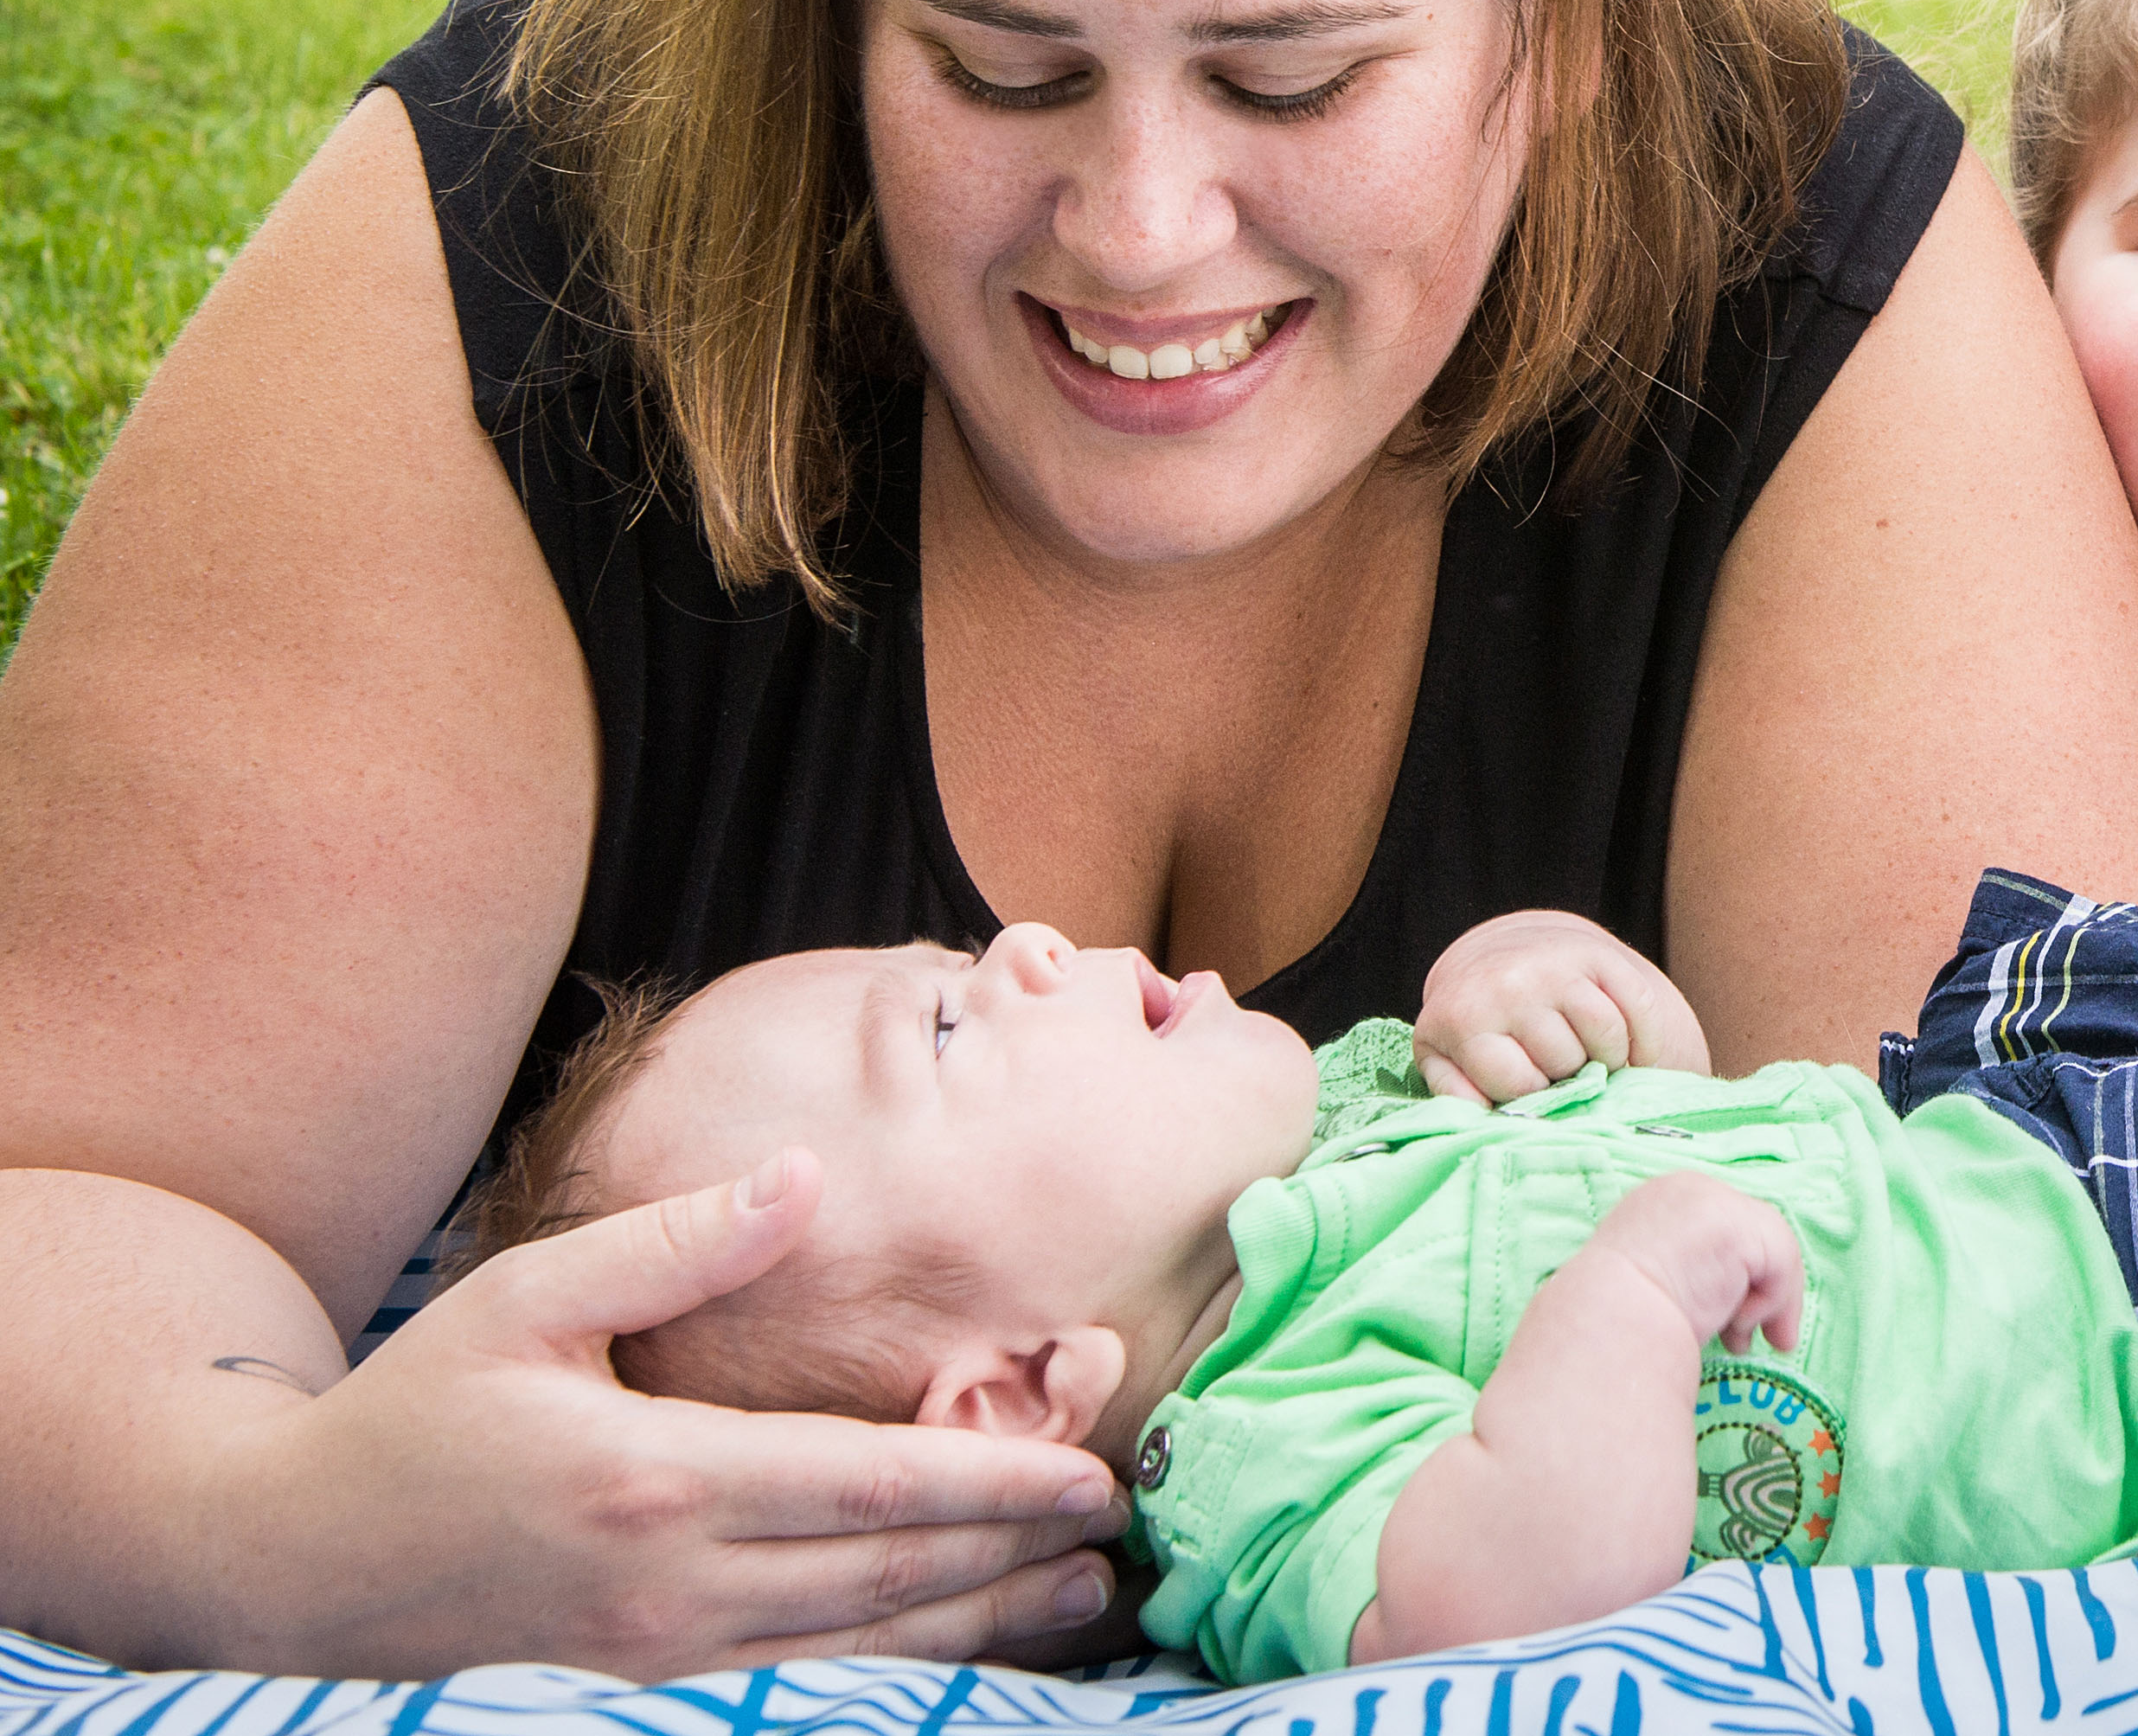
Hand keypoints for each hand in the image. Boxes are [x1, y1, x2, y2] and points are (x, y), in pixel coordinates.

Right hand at [211, 1153, 1121, 1679]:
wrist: (287, 1564)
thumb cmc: (412, 1416)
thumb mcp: (526, 1300)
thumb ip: (676, 1243)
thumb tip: (802, 1177)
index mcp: (655, 1478)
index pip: (865, 1486)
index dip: (990, 1481)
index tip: (1090, 1471)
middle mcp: (670, 1584)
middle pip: (884, 1579)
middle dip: (1014, 1558)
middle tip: (1126, 1537)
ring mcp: (656, 1655)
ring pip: (855, 1649)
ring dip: (979, 1628)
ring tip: (1084, 1600)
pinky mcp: (639, 1690)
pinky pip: (799, 1685)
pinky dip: (895, 1671)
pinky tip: (961, 1652)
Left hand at [1416, 910, 1709, 1099]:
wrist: (1495, 956)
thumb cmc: (1471, 1022)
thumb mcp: (1444, 1057)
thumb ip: (1456, 1094)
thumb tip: (1485, 1118)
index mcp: (1466, 1017)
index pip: (1521, 1085)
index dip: (1532, 1098)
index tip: (1529, 1087)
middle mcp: (1512, 984)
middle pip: (1567, 1060)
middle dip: (1569, 1077)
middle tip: (1560, 1073)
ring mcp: (1557, 964)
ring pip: (1607, 1034)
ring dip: (1610, 1060)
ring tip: (1595, 1064)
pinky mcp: (1597, 952)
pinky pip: (1641, 1007)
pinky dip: (1647, 1040)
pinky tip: (1635, 1055)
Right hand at [1574, 1173, 1804, 1357]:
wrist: (1602, 1326)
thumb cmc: (1615, 1321)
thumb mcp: (1653, 1281)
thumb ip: (1690, 1272)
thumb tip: (1732, 1303)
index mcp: (1660, 1200)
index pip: (1719, 1230)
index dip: (1734, 1279)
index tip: (1732, 1325)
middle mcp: (1689, 1188)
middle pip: (1751, 1235)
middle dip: (1757, 1292)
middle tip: (1742, 1342)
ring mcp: (1715, 1201)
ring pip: (1772, 1250)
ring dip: (1766, 1305)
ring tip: (1739, 1344)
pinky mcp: (1739, 1225)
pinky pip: (1780, 1264)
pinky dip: (1771, 1305)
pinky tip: (1738, 1331)